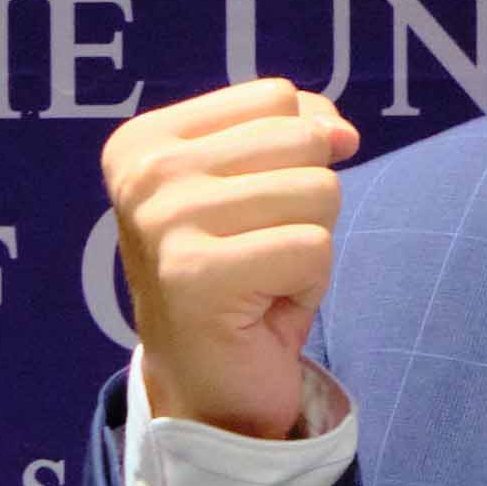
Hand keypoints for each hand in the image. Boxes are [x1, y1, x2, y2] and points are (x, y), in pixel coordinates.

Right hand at [99, 76, 355, 438]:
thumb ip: (298, 133)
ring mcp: (164, 221)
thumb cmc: (239, 280)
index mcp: (146, 140)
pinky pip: (314, 248)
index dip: (295, 156)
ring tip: (261, 279)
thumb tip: (342, 132)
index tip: (247, 212)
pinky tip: (263, 308)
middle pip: (301, 139)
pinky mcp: (197, 274)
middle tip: (258, 252)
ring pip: (317, 191)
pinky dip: (308, 286)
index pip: (276, 97)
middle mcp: (144, 172)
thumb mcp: (261, 187)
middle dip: (306, 203)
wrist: (205, 388)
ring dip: (309, 246)